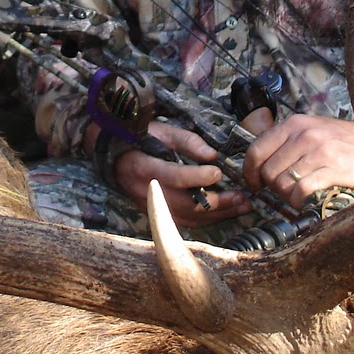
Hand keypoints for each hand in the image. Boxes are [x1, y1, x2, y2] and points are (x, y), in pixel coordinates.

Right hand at [114, 121, 250, 227]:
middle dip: (217, 203)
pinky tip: (224, 213)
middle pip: (184, 204)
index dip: (197, 176)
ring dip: (217, 214)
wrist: (112, 156)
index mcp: (143, 167)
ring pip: (187, 218)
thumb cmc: (137, 139)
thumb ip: (186, 141)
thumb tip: (212, 154)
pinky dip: (205, 220)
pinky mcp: (155, 213)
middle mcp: (145, 191)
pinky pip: (183, 222)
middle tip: (241, 197)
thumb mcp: (160, 131)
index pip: (173, 177)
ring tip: (241, 207)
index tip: (218, 171)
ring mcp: (149, 206)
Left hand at [242, 113, 353, 210]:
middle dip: (270, 186)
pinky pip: (301, 190)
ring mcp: (320, 151)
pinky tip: (301, 201)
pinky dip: (296, 200)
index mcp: (295, 123)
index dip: (249, 170)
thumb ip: (287, 140)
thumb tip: (258, 160)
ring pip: (283, 182)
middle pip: (268, 170)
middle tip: (280, 190)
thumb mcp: (312, 129)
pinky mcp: (333, 169)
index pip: (257, 148)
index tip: (253, 182)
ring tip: (293, 195)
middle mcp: (305, 135)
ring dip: (284, 195)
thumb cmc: (342, 141)